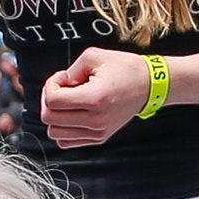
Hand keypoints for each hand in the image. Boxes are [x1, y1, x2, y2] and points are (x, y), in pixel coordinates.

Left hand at [37, 46, 154, 151]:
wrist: (149, 84)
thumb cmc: (124, 69)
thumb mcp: (93, 57)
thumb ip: (69, 71)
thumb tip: (56, 86)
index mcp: (94, 99)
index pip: (52, 101)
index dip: (50, 85)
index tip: (63, 77)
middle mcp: (96, 120)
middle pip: (49, 118)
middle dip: (49, 100)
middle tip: (63, 88)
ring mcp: (98, 132)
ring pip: (54, 133)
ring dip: (56, 115)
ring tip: (69, 101)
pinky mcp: (99, 138)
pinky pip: (66, 141)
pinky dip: (64, 128)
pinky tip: (74, 112)